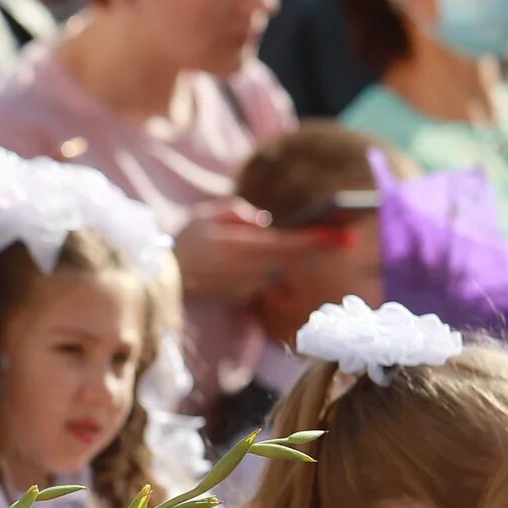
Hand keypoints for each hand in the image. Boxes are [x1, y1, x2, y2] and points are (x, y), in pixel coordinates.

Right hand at [174, 203, 326, 303]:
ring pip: (285, 271)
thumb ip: (237, 212)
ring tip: (328, 244)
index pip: (286, 244)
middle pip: (293, 261)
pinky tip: (300, 257)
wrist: (162, 277)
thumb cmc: (185, 241)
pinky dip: (286, 268)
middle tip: (345, 239)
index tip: (339, 235)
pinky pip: (271, 279)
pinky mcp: (242, 296)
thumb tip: (264, 221)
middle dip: (320, 249)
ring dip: (306, 258)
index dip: (315, 240)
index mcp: (239, 248)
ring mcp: (245, 286)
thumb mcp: (206, 214)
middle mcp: (246, 271)